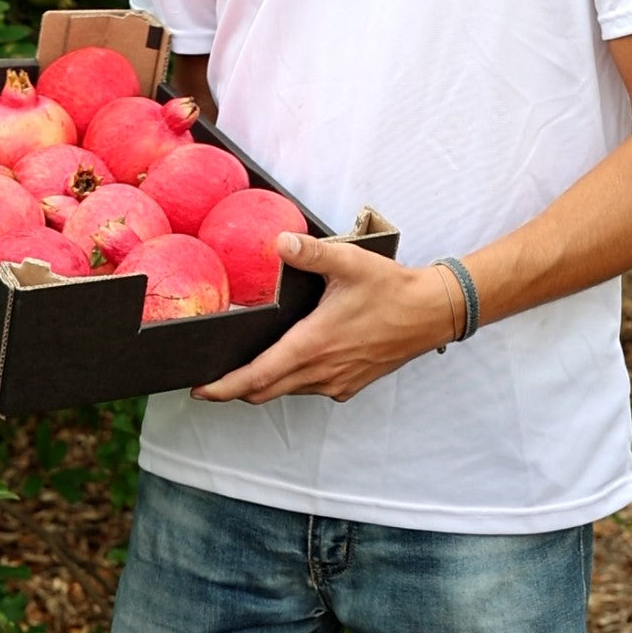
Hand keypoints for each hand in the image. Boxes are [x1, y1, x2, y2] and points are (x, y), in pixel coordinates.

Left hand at [190, 232, 451, 404]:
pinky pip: (311, 388)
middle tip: (211, 378)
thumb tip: (279, 241)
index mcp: (313, 344)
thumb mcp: (349, 262)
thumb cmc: (391, 288)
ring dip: (265, 382)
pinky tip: (293, 356)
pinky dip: (293, 380)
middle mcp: (322, 371)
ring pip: (288, 390)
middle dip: (235, 388)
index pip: (258, 376)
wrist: (431, 313)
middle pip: (265, 391)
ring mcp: (337, 382)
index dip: (225, 386)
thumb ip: (310, 252)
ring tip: (247, 363)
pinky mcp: (351, 384)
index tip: (200, 389)